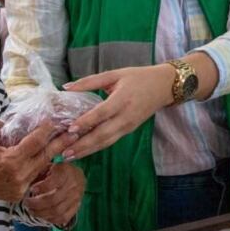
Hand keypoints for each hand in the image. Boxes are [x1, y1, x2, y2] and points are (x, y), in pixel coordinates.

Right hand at [0, 119, 76, 202]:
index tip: (54, 122)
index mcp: (11, 160)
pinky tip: (49, 159)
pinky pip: (35, 178)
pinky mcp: (20, 194)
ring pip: (42, 168)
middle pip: (46, 156)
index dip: (46, 131)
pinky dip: (40, 167)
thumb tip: (7, 119)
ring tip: (66, 144)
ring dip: (53, 155)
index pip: (35, 143)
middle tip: (74, 133)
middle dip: (61, 144)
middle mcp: (19, 175)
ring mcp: (21, 186)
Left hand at [24, 163, 84, 226]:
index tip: (31, 189)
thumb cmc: (58, 171)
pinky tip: (42, 215)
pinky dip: (50, 219)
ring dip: (41, 213)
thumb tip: (25, 181)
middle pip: (53, 199)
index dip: (42, 187)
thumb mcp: (49, 166)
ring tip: (31, 210)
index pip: (54, 181)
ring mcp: (76, 198)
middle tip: (27, 202)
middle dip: (36, 203)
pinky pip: (62, 218)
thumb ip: (39, 172)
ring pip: (57, 211)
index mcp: (66, 171)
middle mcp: (73, 185)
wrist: (75, 176)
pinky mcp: (76, 207)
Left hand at [61, 64, 175, 160]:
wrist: (164, 87)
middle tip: (64, 152)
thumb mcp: (114, 74)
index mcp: (122, 99)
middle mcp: (126, 116)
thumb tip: (66, 87)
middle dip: (83, 145)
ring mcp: (128, 126)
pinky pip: (111, 140)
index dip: (87, 122)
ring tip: (70, 156)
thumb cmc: (138, 77)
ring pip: (106, 141)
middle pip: (103, 134)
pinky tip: (83, 150)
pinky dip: (96, 147)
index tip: (70, 129)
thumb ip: (90, 81)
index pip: (102, 113)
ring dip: (87, 150)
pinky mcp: (129, 130)